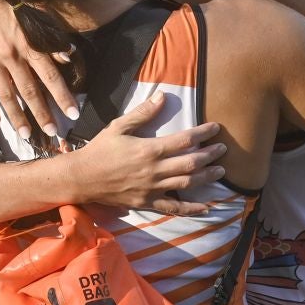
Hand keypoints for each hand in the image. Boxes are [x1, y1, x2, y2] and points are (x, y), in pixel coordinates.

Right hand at [0, 0, 77, 135]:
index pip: (51, 76)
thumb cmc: (13, 4)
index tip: (72, 114)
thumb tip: (69, 56)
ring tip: (27, 134)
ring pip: (7, 95)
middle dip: (42, 114)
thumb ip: (52, 38)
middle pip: (30, 91)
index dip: (62, 96)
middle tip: (52, 132)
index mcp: (31, 44)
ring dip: (18, 117)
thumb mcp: (39, 15)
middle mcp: (12, 54)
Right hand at [71, 93, 226, 215]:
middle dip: (210, 155)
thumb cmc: (99, 149)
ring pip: (187, 184)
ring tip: (221, 171)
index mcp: (149, 149)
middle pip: (191, 162)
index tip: (216, 128)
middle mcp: (154, 170)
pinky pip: (173, 208)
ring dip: (206, 177)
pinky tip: (206, 208)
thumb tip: (162, 95)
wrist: (81, 178)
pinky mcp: (147, 202)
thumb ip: (143, 113)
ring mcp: (152, 188)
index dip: (203, 133)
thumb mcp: (119, 126)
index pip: (184, 140)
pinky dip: (191, 209)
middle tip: (223, 149)